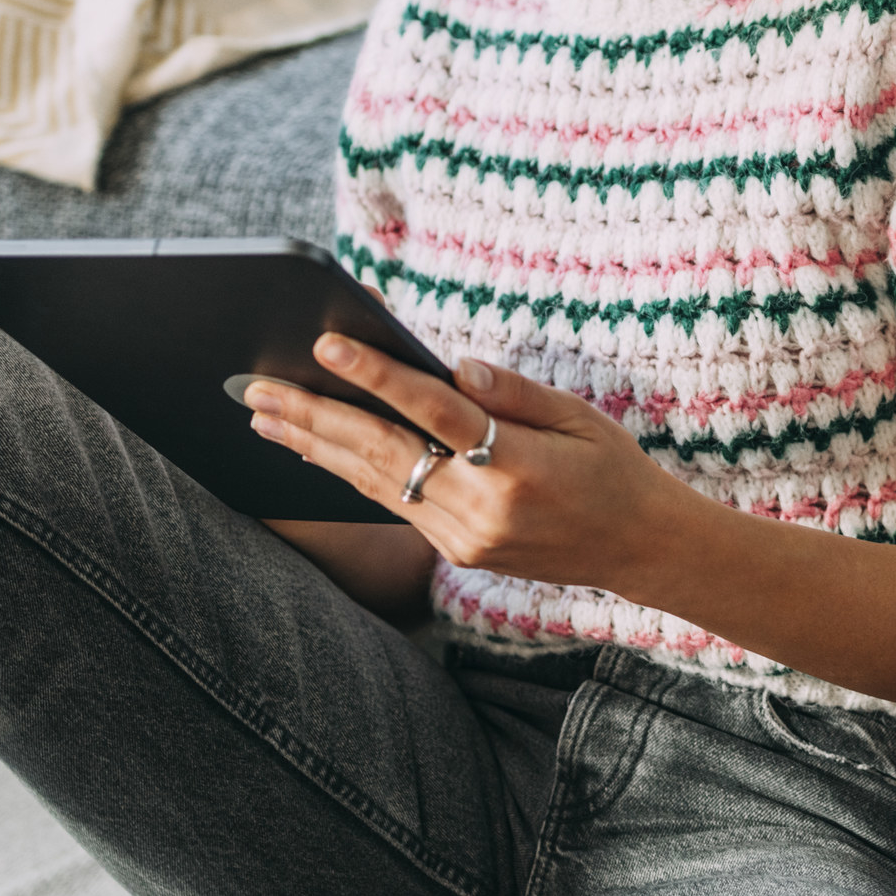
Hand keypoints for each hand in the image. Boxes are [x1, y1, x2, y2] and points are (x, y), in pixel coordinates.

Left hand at [242, 336, 686, 592]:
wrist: (639, 549)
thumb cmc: (612, 469)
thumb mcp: (580, 417)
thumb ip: (513, 392)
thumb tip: (449, 367)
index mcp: (519, 467)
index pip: (434, 412)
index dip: (378, 376)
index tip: (326, 344)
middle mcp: (483, 508)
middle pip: (385, 452)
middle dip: (316, 416)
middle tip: (256, 388)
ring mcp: (465, 537)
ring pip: (375, 482)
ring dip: (315, 445)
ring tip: (263, 415)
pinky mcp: (456, 551)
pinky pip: (392, 503)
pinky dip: (347, 471)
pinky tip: (313, 448)